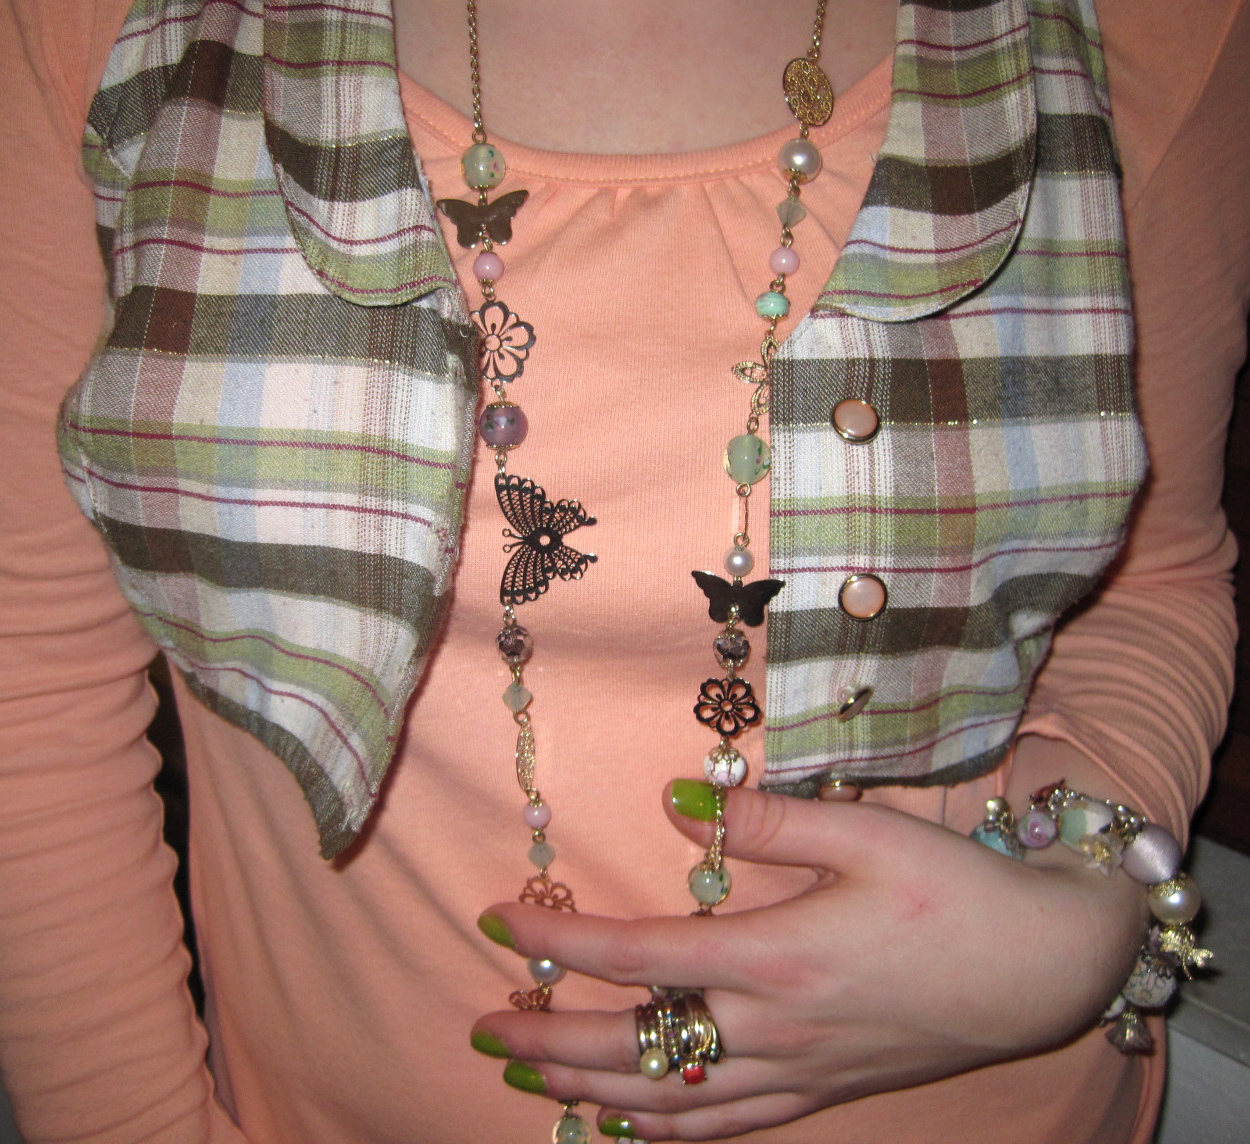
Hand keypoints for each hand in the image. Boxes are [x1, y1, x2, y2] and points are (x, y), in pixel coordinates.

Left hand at [471, 782, 1146, 1140]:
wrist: (1047, 968)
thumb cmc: (957, 890)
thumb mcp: (866, 833)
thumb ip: (766, 824)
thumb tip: (678, 802)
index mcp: (775, 958)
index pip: (638, 955)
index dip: (558, 942)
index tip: (496, 921)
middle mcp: (774, 1029)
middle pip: (635, 1048)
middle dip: (548, 1041)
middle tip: (482, 1028)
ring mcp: (799, 1073)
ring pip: (671, 1103)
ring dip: (590, 1093)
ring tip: (529, 1081)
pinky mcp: (826, 1093)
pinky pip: (730, 1130)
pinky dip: (667, 1135)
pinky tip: (630, 1130)